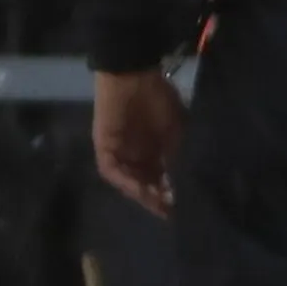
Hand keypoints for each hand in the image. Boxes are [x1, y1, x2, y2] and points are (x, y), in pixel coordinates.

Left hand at [92, 69, 183, 217]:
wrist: (133, 74)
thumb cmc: (157, 97)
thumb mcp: (175, 130)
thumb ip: (175, 156)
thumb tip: (181, 182)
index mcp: (152, 150)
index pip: (160, 179)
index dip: (169, 194)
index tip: (182, 208)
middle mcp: (134, 154)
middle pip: (144, 184)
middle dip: (155, 199)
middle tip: (169, 211)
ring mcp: (118, 152)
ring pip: (128, 181)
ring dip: (141, 193)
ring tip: (156, 203)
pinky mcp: (104, 148)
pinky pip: (112, 171)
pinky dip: (125, 181)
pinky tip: (139, 188)